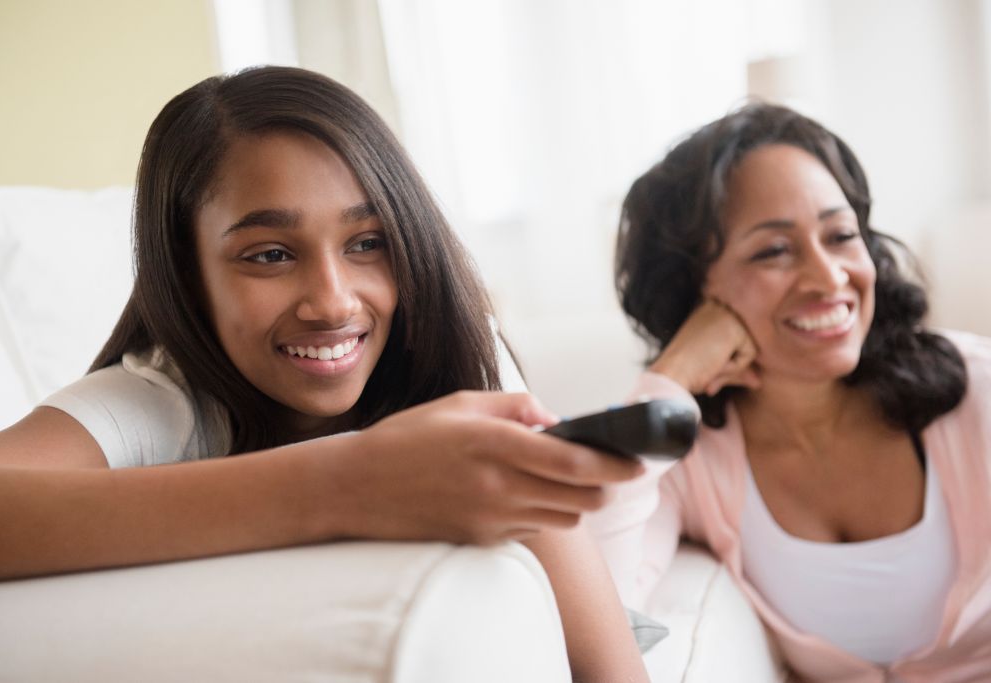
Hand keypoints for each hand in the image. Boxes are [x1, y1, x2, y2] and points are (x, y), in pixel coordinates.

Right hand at [324, 391, 644, 544]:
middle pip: (581, 498)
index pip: (576, 462)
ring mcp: (490, 518)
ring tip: (563, 479)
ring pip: (563, 519)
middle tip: (608, 469)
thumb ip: (514, 406)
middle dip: (605, 486)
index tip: (639, 461)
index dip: (616, 464)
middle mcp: (497, 486)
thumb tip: (556, 419)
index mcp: (494, 444)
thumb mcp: (459, 404)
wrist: (355, 488)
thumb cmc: (407, 438)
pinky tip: (524, 495)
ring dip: (575, 500)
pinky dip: (541, 514)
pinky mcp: (481, 541)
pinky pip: (532, 531)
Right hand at [646, 298, 760, 395]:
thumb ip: (737, 369)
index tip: (705, 366)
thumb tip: (758, 381)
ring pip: (750, 348)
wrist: (670, 375)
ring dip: (732, 367)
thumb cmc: (684, 372)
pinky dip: (735, 367)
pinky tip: (714, 364)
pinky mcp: (735, 327)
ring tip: (708, 368)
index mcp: (708, 310)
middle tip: (707, 373)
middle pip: (744, 342)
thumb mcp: (713, 367)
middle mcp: (718, 306)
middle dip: (731, 365)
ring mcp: (727, 314)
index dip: (727, 359)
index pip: (737, 337)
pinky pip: (750, 355)